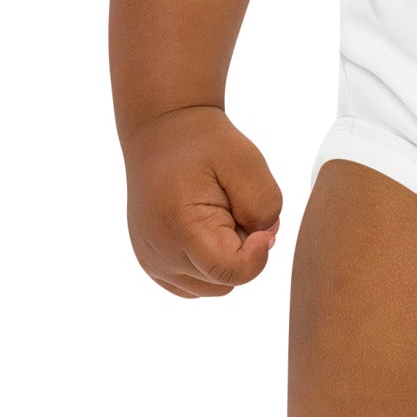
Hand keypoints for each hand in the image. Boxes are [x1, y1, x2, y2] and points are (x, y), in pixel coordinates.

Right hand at [122, 105, 283, 298]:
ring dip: (227, 258)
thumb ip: (264, 207)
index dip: (257, 255)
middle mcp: (160, 255)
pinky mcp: (153, 264)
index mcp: (179, 228)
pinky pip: (196, 282)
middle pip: (224, 282)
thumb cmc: (205, 144)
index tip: (262, 224)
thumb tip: (264, 244)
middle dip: (243, 253)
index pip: (229, 273)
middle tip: (237, 209)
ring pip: (212, 286)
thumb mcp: (247, 163)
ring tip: (220, 215)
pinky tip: (209, 227)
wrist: (163, 131)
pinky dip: (210, 263)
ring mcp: (153, 263)